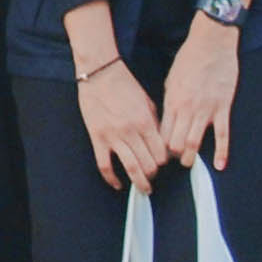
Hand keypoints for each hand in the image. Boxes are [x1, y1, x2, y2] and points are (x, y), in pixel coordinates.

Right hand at [77, 57, 163, 191]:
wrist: (99, 71)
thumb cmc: (124, 84)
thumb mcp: (147, 101)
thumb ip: (155, 123)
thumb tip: (160, 143)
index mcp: (146, 122)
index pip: (161, 153)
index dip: (163, 162)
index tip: (161, 163)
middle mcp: (132, 131)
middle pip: (148, 164)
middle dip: (153, 173)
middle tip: (152, 175)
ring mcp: (113, 136)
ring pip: (131, 168)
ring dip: (139, 183)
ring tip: (143, 190)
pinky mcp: (98, 137)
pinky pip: (104, 164)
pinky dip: (111, 178)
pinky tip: (117, 184)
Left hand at [156, 11, 241, 166]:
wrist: (211, 44)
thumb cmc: (189, 59)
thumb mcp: (171, 79)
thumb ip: (170, 100)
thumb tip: (167, 119)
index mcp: (172, 101)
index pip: (162, 132)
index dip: (161, 146)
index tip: (162, 152)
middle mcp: (187, 109)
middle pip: (176, 142)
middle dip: (174, 155)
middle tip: (175, 160)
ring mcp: (206, 110)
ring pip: (195, 142)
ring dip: (191, 157)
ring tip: (189, 163)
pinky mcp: (223, 108)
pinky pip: (222, 135)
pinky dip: (221, 152)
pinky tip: (220, 165)